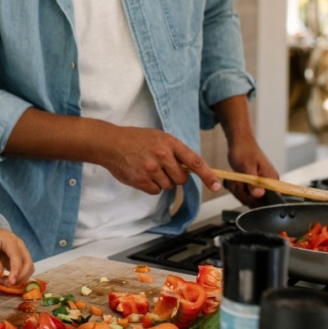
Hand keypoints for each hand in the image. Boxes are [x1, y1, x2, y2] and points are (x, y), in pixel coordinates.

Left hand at [0, 222, 34, 286]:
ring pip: (28, 266)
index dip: (16, 272)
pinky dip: (18, 276)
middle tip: (6, 284)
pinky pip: (22, 268)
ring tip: (5, 282)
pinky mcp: (16, 257)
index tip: (10, 283)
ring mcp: (19, 250)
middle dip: (20, 276)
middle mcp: (18, 245)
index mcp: (10, 240)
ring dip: (20, 277)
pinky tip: (7, 279)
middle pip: (28, 263)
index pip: (18, 258)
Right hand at [100, 126, 221, 194]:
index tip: (217, 186)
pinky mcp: (141, 180)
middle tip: (163, 167)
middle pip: (182, 178)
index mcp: (169, 143)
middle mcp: (162, 156)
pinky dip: (151, 186)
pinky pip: (155, 191)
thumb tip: (190, 169)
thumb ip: (175, 151)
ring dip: (162, 181)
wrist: (110, 143)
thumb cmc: (135, 139)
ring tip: (148, 168)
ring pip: (168, 186)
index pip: (195, 162)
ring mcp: (151, 169)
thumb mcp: (158, 137)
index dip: (208, 175)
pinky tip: (142, 174)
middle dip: (176, 176)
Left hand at [225, 137, 278, 207]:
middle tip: (236, 181)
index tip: (244, 190)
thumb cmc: (244, 150)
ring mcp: (261, 185)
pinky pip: (244, 194)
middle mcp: (269, 184)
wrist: (239, 142)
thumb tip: (259, 195)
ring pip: (248, 198)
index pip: (269, 201)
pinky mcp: (254, 185)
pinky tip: (235, 180)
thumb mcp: (246, 167)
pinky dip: (237, 188)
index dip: (254, 200)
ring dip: (238, 190)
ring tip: (235, 178)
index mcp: (272, 180)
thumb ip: (253, 182)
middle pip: (256, 202)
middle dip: (242, 193)